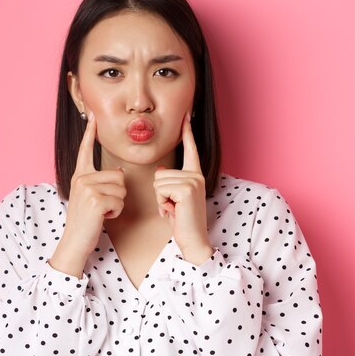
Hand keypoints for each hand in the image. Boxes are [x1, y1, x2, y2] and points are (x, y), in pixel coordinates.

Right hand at [49, 113, 126, 275]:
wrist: (75, 241)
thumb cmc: (86, 221)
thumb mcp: (90, 198)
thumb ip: (100, 183)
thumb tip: (118, 173)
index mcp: (80, 175)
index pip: (85, 150)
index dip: (90, 132)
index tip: (92, 115)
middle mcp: (81, 178)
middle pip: (118, 176)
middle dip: (117, 194)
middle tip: (102, 207)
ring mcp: (86, 187)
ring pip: (121, 188)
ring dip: (117, 204)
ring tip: (101, 212)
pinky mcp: (94, 199)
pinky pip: (119, 200)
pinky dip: (116, 212)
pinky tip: (103, 217)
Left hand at [153, 111, 212, 263]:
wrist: (193, 240)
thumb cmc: (183, 221)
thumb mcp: (174, 198)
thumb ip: (170, 182)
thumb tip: (160, 168)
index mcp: (195, 175)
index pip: (190, 150)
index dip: (187, 132)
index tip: (186, 115)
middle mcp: (196, 175)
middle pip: (160, 172)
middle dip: (160, 192)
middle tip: (173, 206)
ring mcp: (193, 181)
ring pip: (158, 181)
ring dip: (160, 199)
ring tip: (174, 209)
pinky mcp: (186, 189)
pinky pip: (160, 189)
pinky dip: (162, 203)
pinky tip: (174, 212)